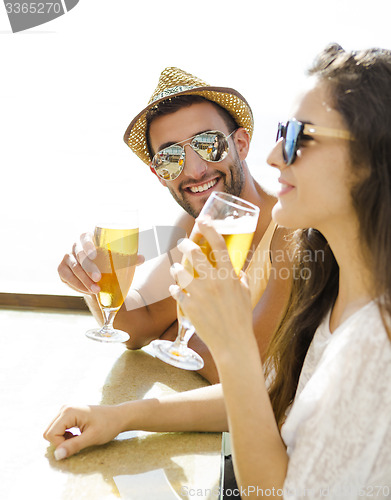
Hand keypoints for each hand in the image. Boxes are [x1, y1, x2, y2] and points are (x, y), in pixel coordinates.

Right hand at [43, 404, 123, 459]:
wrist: (118, 416)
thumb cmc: (108, 425)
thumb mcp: (92, 438)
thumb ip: (74, 446)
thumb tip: (57, 455)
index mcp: (68, 411)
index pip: (51, 434)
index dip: (61, 445)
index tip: (76, 445)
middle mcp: (64, 408)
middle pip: (48, 432)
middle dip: (60, 442)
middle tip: (77, 442)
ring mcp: (66, 410)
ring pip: (52, 431)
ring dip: (63, 439)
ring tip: (79, 437)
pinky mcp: (68, 414)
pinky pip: (58, 429)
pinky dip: (65, 436)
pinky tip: (77, 434)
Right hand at [58, 233, 143, 294]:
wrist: (93, 271)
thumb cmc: (107, 260)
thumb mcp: (117, 257)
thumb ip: (129, 257)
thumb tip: (141, 258)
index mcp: (89, 238)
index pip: (85, 237)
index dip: (88, 245)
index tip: (95, 254)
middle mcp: (75, 246)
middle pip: (79, 255)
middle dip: (89, 267)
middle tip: (98, 278)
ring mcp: (67, 257)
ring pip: (73, 268)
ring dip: (84, 280)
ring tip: (96, 290)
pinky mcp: (62, 269)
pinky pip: (66, 277)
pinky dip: (77, 285)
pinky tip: (87, 291)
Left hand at [169, 220, 253, 355]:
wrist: (233, 344)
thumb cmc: (241, 319)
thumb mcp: (246, 295)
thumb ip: (241, 280)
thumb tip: (239, 271)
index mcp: (229, 276)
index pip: (219, 245)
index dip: (210, 228)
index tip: (203, 219)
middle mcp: (214, 281)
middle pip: (194, 253)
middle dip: (186, 245)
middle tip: (183, 243)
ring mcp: (200, 294)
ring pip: (179, 272)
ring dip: (176, 268)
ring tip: (176, 269)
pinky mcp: (189, 306)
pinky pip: (175, 291)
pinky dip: (174, 288)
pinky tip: (176, 289)